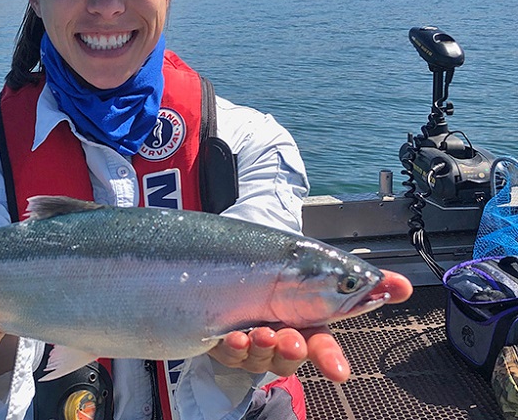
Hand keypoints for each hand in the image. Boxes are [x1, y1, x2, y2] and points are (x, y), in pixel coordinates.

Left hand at [208, 269, 412, 381]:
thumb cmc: (285, 272)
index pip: (323, 347)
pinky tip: (236, 336)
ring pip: (260, 358)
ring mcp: (253, 343)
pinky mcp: (226, 342)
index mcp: (307, 325)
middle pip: (290, 356)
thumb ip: (364, 281)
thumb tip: (403, 286)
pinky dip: (234, 348)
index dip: (331, 359)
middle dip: (291, 351)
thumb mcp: (323, 269)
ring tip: (260, 333)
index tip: (339, 371)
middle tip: (289, 339)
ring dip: (262, 347)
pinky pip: (230, 353)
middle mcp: (282, 337)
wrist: (239, 257)